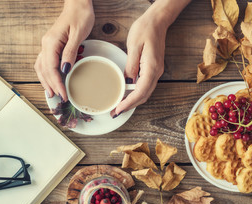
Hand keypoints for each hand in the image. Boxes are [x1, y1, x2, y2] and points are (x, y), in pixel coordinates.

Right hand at [34, 0, 93, 101]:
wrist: (78, 4)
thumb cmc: (80, 15)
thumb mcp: (78, 34)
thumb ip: (70, 52)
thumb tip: (64, 70)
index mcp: (51, 42)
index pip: (51, 68)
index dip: (57, 83)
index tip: (63, 94)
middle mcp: (46, 44)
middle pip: (44, 70)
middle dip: (51, 85)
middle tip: (59, 98)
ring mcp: (47, 45)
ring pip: (41, 67)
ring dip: (46, 81)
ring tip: (52, 93)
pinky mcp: (51, 46)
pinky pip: (44, 63)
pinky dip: (46, 74)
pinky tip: (50, 81)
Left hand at [112, 0, 190, 117]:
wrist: (157, 21)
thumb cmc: (145, 30)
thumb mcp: (134, 46)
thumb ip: (131, 66)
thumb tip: (127, 82)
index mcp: (151, 67)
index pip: (140, 91)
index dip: (128, 103)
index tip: (118, 109)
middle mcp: (156, 72)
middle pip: (143, 96)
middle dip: (129, 106)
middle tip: (115, 113)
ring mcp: (156, 71)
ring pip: (145, 92)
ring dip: (132, 102)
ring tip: (119, 107)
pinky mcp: (152, 69)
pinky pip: (144, 86)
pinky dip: (135, 94)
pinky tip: (126, 95)